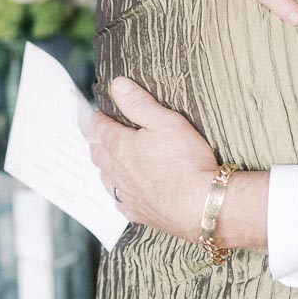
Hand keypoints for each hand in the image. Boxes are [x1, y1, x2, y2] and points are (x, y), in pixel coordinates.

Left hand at [91, 76, 217, 242]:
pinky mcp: (139, 212)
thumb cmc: (186, 161)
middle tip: (97, 135)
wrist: (200, 205)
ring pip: (106, 179)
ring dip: (104, 167)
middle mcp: (118, 171)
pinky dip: (118, 194)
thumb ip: (139, 103)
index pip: (101, 129)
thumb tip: (117, 86)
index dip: (98, 119)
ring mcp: (127, 194)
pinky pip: (120, 202)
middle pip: (99, 154)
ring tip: (106, 161)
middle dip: (97, 142)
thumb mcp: (165, 121)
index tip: (97, 114)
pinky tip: (124, 193)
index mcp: (121, 146)